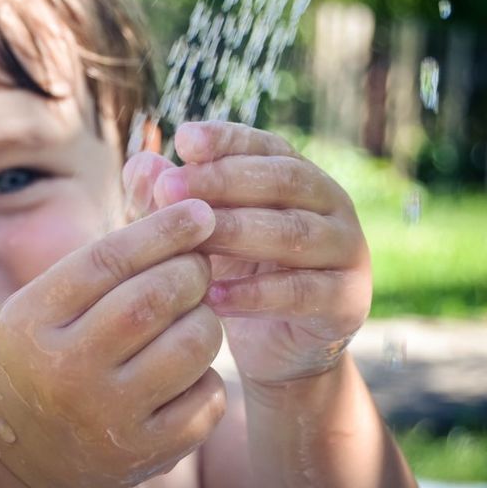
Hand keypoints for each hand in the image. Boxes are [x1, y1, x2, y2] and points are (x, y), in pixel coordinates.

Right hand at [0, 199, 226, 487]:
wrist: (26, 457)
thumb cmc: (44, 357)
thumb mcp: (48, 303)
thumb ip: (102, 248)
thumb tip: (156, 164)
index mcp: (32, 320)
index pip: (108, 259)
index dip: (162, 228)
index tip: (199, 211)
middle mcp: (65, 369)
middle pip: (154, 298)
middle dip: (192, 271)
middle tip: (200, 266)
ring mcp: (107, 416)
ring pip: (191, 344)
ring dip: (206, 319)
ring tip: (192, 315)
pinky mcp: (147, 452)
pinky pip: (206, 395)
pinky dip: (206, 373)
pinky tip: (184, 369)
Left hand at [122, 121, 370, 387]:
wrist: (275, 348)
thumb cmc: (232, 273)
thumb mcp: (196, 233)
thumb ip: (169, 200)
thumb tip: (140, 164)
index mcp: (296, 175)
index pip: (264, 145)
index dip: (226, 139)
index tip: (182, 139)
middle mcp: (330, 203)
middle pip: (283, 180)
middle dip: (223, 181)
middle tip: (169, 187)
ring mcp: (346, 249)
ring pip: (294, 232)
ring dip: (238, 232)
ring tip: (189, 241)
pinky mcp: (346, 300)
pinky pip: (301, 292)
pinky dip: (254, 294)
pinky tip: (212, 296)